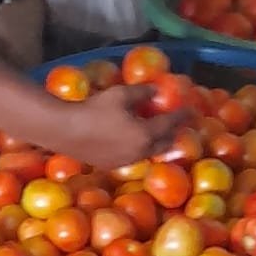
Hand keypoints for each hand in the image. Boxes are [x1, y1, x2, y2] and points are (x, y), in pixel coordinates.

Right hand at [63, 85, 193, 168]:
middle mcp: (139, 152)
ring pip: (149, 152)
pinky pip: (133, 156)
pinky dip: (141, 147)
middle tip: (179, 123)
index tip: (191, 110)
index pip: (170, 124)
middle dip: (174, 133)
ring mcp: (125, 160)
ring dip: (157, 142)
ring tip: (159, 132)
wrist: (64, 131)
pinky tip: (135, 140)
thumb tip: (156, 90)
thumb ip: (142, 92)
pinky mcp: (111, 164)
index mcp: (145, 135)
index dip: (182, 115)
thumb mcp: (120, 95)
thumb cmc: (94, 110)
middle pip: (164, 144)